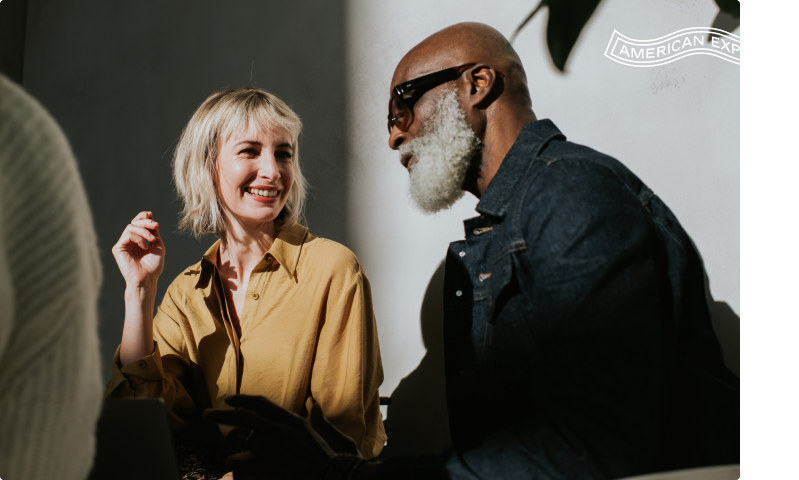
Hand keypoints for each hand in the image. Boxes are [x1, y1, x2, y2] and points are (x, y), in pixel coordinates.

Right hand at [111, 211, 164, 286]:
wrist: (147, 279)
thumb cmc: (153, 266)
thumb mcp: (157, 245)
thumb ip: (153, 231)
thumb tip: (150, 214)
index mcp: (138, 240)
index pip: (138, 223)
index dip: (143, 217)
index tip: (152, 215)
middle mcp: (129, 241)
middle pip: (134, 223)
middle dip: (146, 222)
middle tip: (156, 225)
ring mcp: (123, 244)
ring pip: (131, 227)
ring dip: (144, 230)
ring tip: (152, 240)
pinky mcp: (118, 248)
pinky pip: (128, 235)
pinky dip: (138, 238)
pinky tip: (144, 246)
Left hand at [203, 395, 364, 479]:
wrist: (329, 475)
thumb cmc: (325, 455)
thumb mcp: (318, 432)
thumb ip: (314, 416)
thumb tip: (315, 403)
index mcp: (289, 419)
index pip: (260, 403)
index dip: (242, 399)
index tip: (228, 400)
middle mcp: (278, 429)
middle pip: (243, 417)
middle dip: (221, 415)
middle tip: (206, 415)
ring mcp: (272, 446)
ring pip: (238, 440)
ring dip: (225, 448)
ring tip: (220, 457)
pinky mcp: (268, 465)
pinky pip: (242, 463)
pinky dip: (235, 467)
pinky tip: (231, 469)